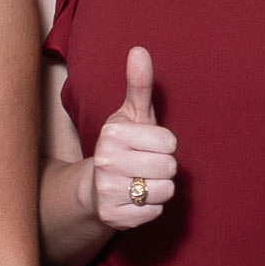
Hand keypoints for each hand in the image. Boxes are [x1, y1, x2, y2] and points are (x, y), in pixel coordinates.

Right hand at [82, 46, 177, 229]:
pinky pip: (154, 212)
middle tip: (144, 165)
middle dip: (163, 168)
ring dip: (158, 189)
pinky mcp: (113, 216)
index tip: (147, 146)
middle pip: (169, 167)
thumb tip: (139, 49)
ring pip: (164, 191)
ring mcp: (107, 190)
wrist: (94, 188)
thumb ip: (139, 84)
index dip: (164, 146)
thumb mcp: (132, 114)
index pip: (170, 142)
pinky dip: (150, 208)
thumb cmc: (123, 146)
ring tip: (140, 182)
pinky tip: (135, 199)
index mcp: (113, 132)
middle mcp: (106, 160)